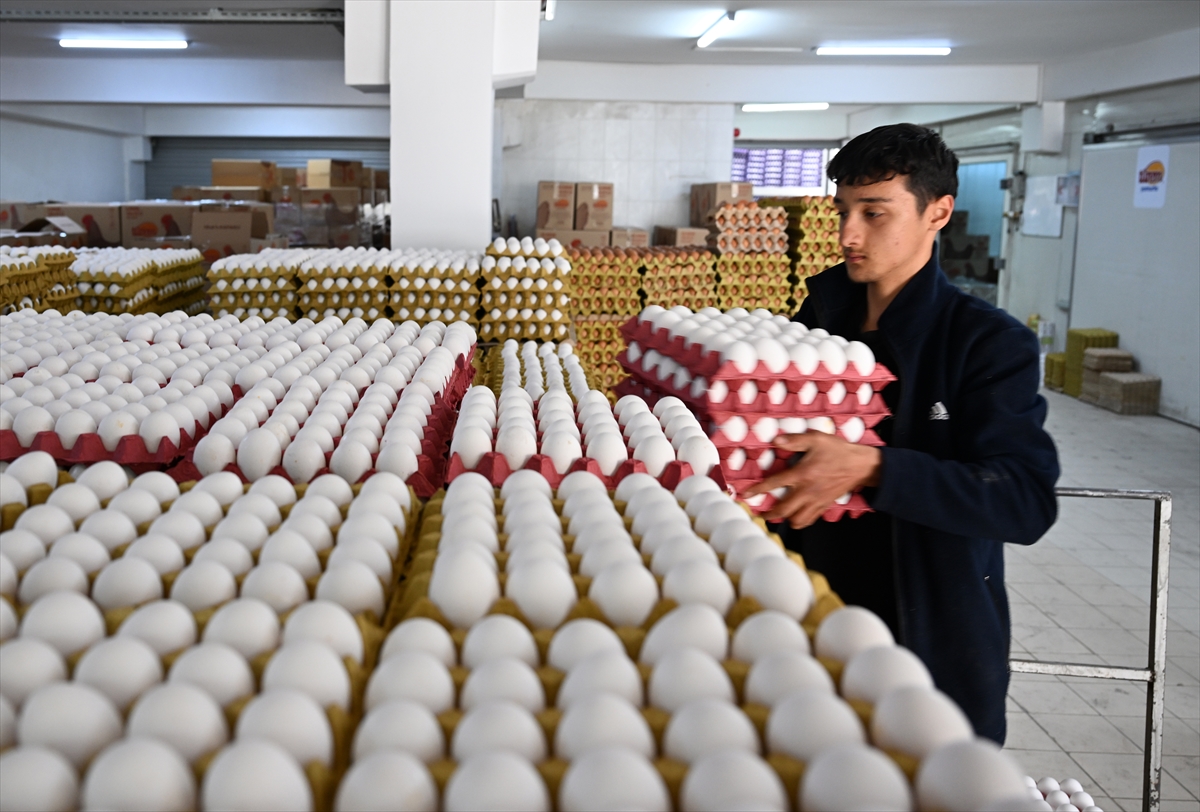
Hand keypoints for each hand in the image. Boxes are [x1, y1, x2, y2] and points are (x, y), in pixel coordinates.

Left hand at [743, 432, 882, 528]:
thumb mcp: (817, 439)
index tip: (745, 496)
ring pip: (796, 520)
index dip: (758, 490)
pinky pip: (809, 520)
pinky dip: (799, 522)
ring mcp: (816, 501)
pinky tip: (794, 516)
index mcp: (802, 474)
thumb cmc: (837, 450)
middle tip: (759, 512)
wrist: (861, 465)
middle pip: (784, 510)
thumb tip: (775, 440)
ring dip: (784, 520)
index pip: (775, 484)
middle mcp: (807, 491)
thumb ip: (795, 440)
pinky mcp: (824, 506)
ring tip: (776, 516)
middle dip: (768, 514)